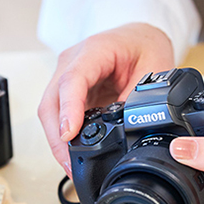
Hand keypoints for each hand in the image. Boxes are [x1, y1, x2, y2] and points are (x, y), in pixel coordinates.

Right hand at [38, 23, 174, 176]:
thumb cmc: (143, 46)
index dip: (68, 108)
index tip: (69, 133)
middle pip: (51, 102)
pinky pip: (58, 116)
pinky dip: (64, 137)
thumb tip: (127, 130)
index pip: (72, 80)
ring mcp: (65, 77)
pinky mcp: (66, 92)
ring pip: (50, 112)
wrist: (138, 38)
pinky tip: (73, 154)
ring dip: (58, 141)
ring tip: (73, 165)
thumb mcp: (153, 69)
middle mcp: (71, 62)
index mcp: (93, 50)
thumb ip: (138, 99)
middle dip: (57, 137)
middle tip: (71, 164)